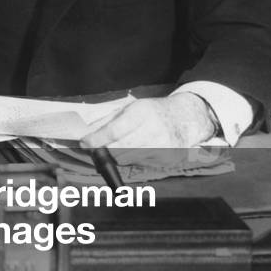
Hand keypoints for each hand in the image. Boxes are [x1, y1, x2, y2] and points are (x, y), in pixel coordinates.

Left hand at [79, 94, 215, 166]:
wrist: (185, 118)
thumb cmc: (153, 111)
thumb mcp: (131, 107)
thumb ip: (108, 119)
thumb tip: (88, 132)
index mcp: (141, 112)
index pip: (115, 130)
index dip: (97, 139)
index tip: (85, 143)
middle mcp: (153, 129)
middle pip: (120, 149)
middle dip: (104, 151)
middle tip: (96, 149)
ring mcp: (163, 146)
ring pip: (128, 159)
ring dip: (118, 155)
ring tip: (119, 147)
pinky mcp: (168, 158)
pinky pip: (140, 163)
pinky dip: (134, 158)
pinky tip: (139, 149)